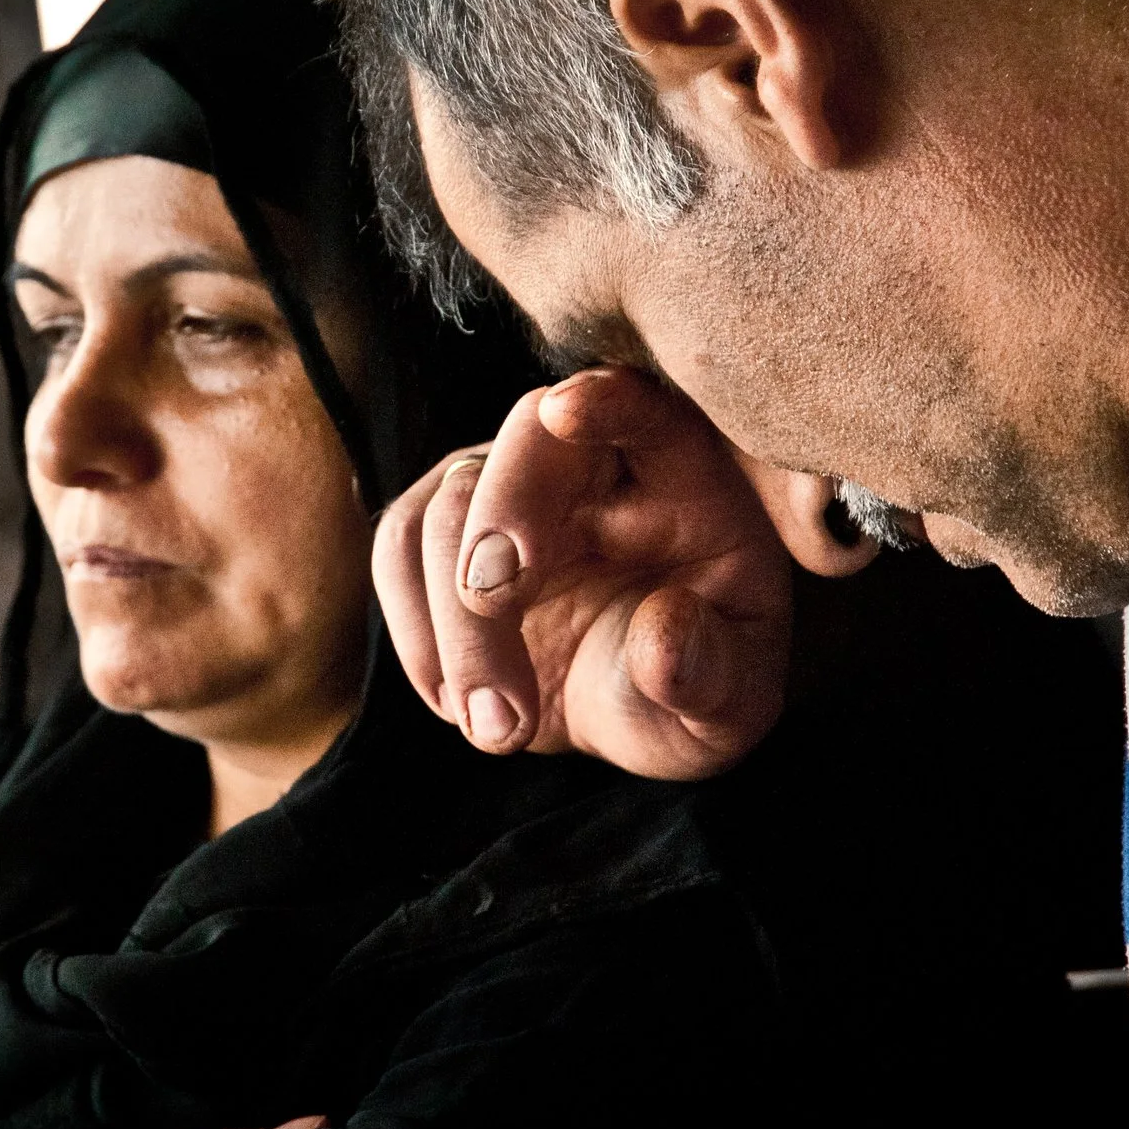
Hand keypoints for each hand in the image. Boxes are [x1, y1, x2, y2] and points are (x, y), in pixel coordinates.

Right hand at [372, 369, 793, 778]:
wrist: (628, 701)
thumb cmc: (693, 680)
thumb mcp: (728, 701)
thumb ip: (708, 670)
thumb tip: (664, 639)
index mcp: (682, 477)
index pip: (646, 409)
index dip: (608, 401)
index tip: (568, 410)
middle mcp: (586, 460)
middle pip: (525, 442)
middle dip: (499, 514)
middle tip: (492, 599)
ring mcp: (506, 483)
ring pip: (446, 508)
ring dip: (454, 621)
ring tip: (499, 726)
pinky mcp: (443, 524)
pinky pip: (400, 552)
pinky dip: (418, 636)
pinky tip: (461, 704)